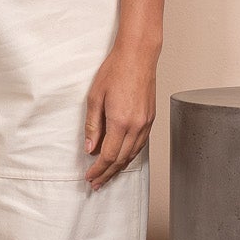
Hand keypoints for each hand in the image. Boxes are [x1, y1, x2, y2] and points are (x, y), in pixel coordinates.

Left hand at [84, 34, 159, 187]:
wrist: (138, 56)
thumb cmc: (115, 71)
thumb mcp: (94, 98)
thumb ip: (92, 125)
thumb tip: (90, 148)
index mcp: (120, 122)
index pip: (108, 156)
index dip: (98, 170)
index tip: (89, 177)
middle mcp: (136, 126)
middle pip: (121, 160)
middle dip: (107, 174)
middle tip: (96, 183)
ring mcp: (146, 123)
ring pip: (133, 154)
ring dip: (119, 168)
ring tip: (107, 176)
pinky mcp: (150, 119)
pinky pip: (140, 145)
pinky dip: (130, 155)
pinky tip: (123, 159)